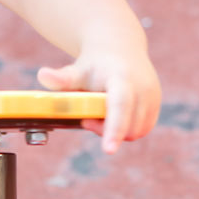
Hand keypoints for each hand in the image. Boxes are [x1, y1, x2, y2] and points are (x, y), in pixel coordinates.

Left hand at [37, 44, 160, 153]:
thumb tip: (42, 75)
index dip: (114, 128)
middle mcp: (143, 87)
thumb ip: (62, 79)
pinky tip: (113, 115)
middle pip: (127, 127)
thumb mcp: (77, 70)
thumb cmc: (95, 63)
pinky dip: (127, 129)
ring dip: (117, 132)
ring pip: (136, 132)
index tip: (108, 150)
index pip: (120, 106)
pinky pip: (142, 129)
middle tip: (87, 118)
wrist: (120, 48)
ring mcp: (153, 96)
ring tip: (100, 114)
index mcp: (122, 78)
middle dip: (105, 130)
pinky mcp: (156, 104)